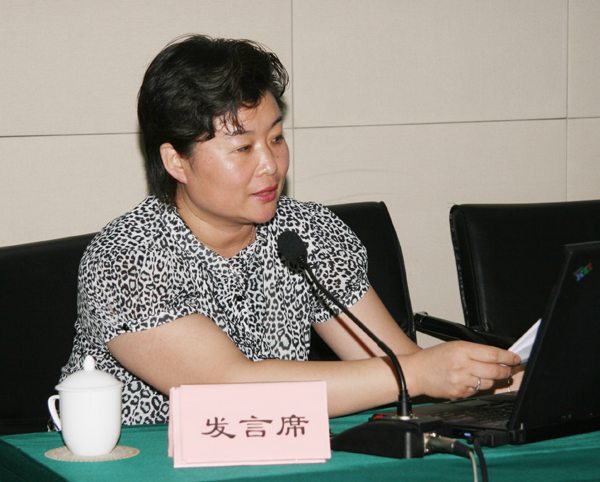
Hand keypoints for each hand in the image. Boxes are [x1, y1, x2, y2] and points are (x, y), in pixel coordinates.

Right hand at [401, 341, 520, 399]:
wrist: (416, 372)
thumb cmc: (433, 358)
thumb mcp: (454, 346)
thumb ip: (474, 351)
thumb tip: (496, 357)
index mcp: (462, 350)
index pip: (493, 354)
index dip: (508, 357)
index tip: (515, 358)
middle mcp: (462, 365)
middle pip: (495, 371)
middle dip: (505, 371)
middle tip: (508, 369)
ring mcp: (461, 381)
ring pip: (488, 383)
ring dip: (492, 380)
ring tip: (486, 375)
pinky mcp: (459, 393)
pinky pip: (476, 391)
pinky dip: (477, 387)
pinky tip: (469, 381)